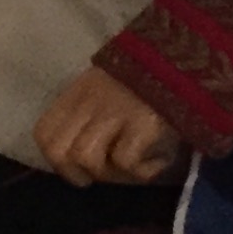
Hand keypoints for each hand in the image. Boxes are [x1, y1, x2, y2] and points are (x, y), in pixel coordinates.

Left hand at [36, 67, 185, 187]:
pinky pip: (127, 162)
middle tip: (105, 171)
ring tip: (132, 166)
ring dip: (110, 173)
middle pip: (58, 152)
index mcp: (78, 91)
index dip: (58, 159)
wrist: (189, 59)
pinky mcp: (144, 123)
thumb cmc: (148, 79)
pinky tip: (157, 161)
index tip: (80, 166)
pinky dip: (143, 171)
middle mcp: (90, 101)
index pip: (44, 134)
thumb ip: (89, 113)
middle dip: (77, 174)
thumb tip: (82, 158)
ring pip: (87, 158)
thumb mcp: (106, 87)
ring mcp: (116, 112)